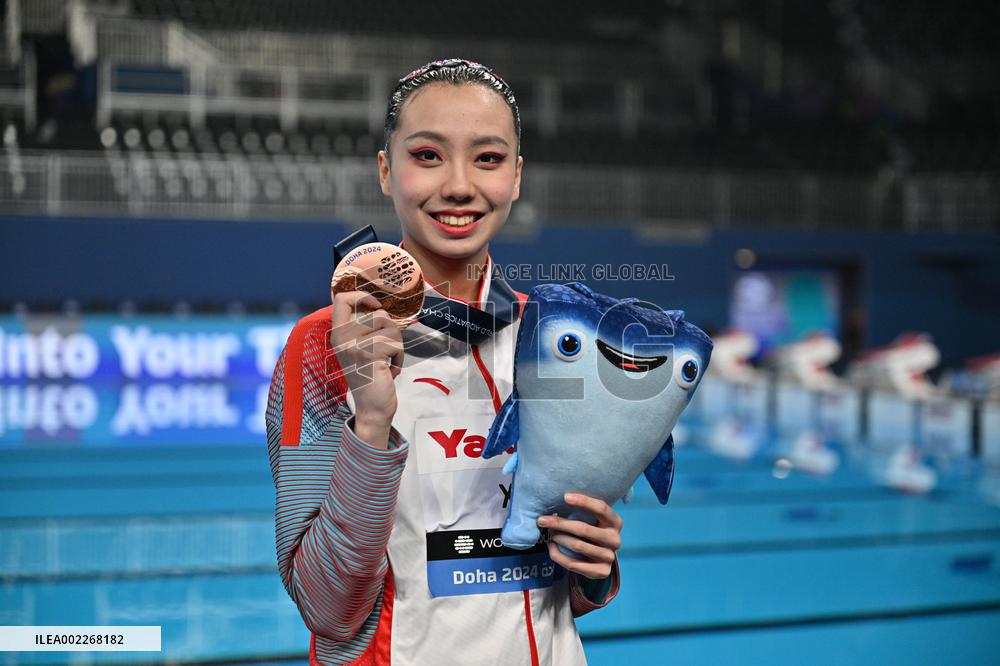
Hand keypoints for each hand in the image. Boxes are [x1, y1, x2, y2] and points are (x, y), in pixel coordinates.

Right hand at [330, 290, 403, 446]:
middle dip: (392, 332)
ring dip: (396, 346)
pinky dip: (399, 357)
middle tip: (387, 351)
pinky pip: (395, 344)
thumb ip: (363, 329)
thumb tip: (380, 309)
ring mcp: (355, 346)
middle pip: (379, 314)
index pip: (341, 299)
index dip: (362, 296)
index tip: (375, 306)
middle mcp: (342, 338)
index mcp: (337, 334)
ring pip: (391, 328)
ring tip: (387, 362)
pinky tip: (390, 370)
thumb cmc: (370, 378)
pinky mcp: (370, 354)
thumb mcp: (359, 350)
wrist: (371, 409)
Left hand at [537, 493, 622, 579]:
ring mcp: (609, 557)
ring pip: (577, 546)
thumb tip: (561, 499)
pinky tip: (552, 547)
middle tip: (542, 520)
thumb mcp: (595, 520)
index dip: (584, 502)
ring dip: (558, 538)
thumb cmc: (593, 532)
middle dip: (560, 523)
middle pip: (584, 529)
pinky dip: (558, 555)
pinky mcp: (602, 572)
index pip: (601, 508)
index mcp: (615, 522)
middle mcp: (615, 539)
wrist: (601, 559)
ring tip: (549, 533)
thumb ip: (584, 512)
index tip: (565, 497)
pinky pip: (573, 564)